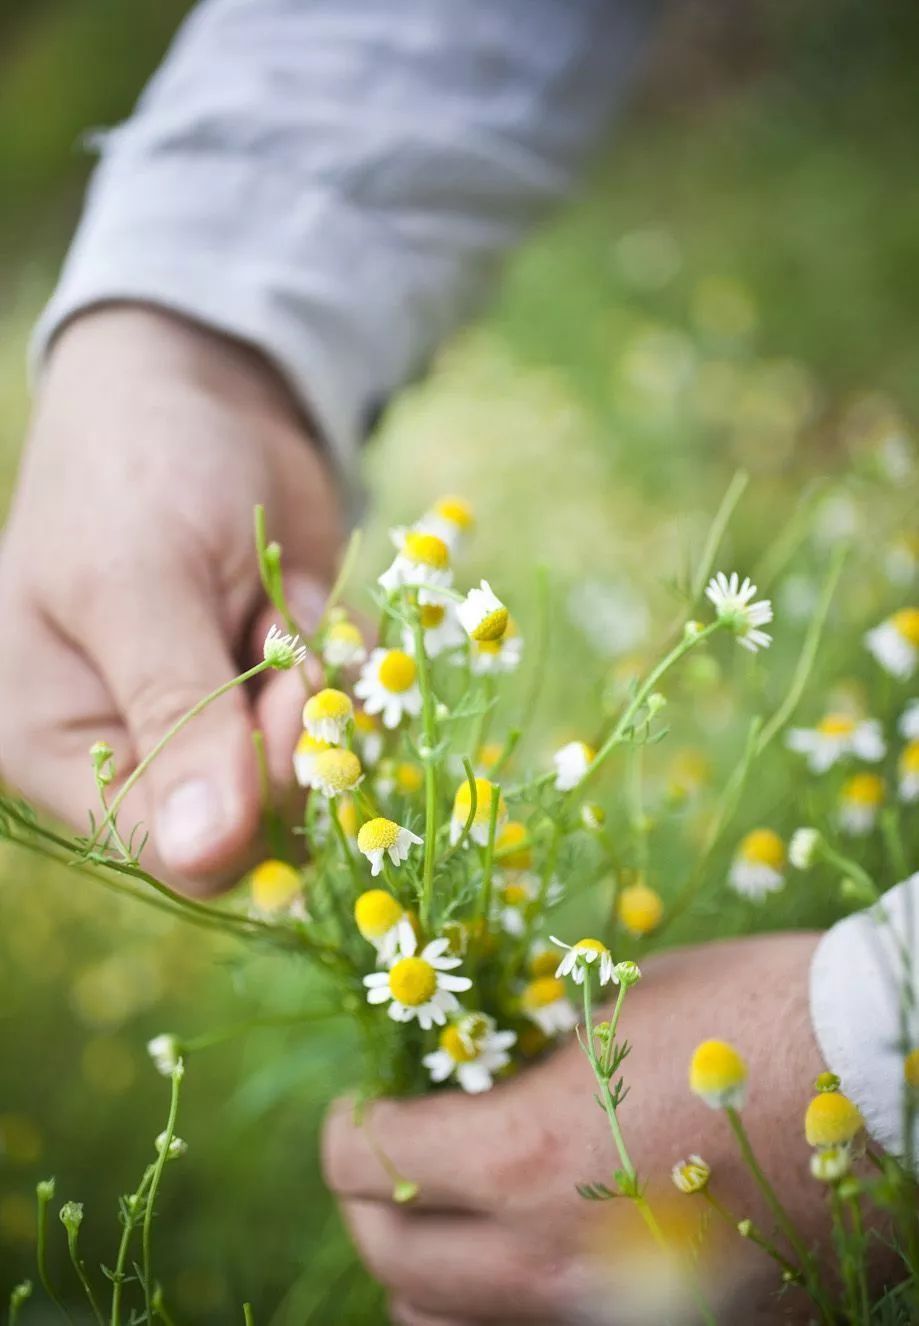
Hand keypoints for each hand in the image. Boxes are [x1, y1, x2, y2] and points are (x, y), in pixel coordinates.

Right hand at [0, 305, 342, 890]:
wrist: (204, 392)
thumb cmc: (138, 471)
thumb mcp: (140, 582)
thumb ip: (177, 711)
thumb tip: (211, 855)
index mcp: (56, 744)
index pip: (166, 850)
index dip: (246, 803)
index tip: (280, 701)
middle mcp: (136, 753)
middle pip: (256, 823)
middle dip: (292, 729)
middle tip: (282, 639)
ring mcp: (216, 725)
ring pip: (314, 772)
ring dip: (320, 685)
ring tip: (275, 602)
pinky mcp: (278, 693)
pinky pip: (349, 722)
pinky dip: (347, 662)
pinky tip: (304, 597)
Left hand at [324, 932, 829, 1323]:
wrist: (878, 1078)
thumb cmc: (746, 1011)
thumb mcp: (611, 1010)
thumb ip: (523, 1063)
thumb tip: (469, 1078)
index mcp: (524, 1153)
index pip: (373, 1162)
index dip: (348, 1129)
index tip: (361, 1105)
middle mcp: (551, 1256)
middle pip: (394, 1263)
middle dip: (365, 1204)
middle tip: (379, 1159)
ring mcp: (613, 1314)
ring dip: (424, 1277)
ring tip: (439, 1220)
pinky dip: (505, 1308)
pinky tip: (524, 1257)